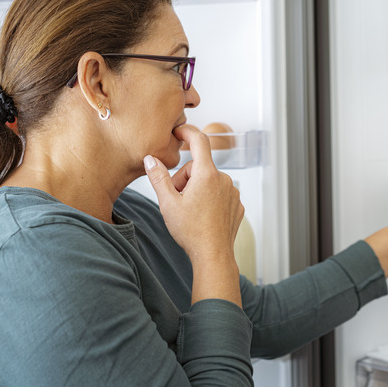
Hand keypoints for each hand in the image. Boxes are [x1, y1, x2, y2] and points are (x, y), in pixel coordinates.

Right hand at [143, 125, 243, 304]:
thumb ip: (158, 177)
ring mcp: (232, 192)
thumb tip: (150, 159)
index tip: (179, 131)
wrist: (213, 255)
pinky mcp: (237, 204)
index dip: (187, 132)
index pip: (199, 141)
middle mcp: (224, 179)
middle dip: (185, 179)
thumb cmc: (190, 231)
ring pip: (209, 181)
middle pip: (199, 167)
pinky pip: (219, 194)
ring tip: (190, 211)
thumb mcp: (167, 203)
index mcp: (207, 175)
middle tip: (177, 200)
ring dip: (197, 190)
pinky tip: (203, 217)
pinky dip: (209, 200)